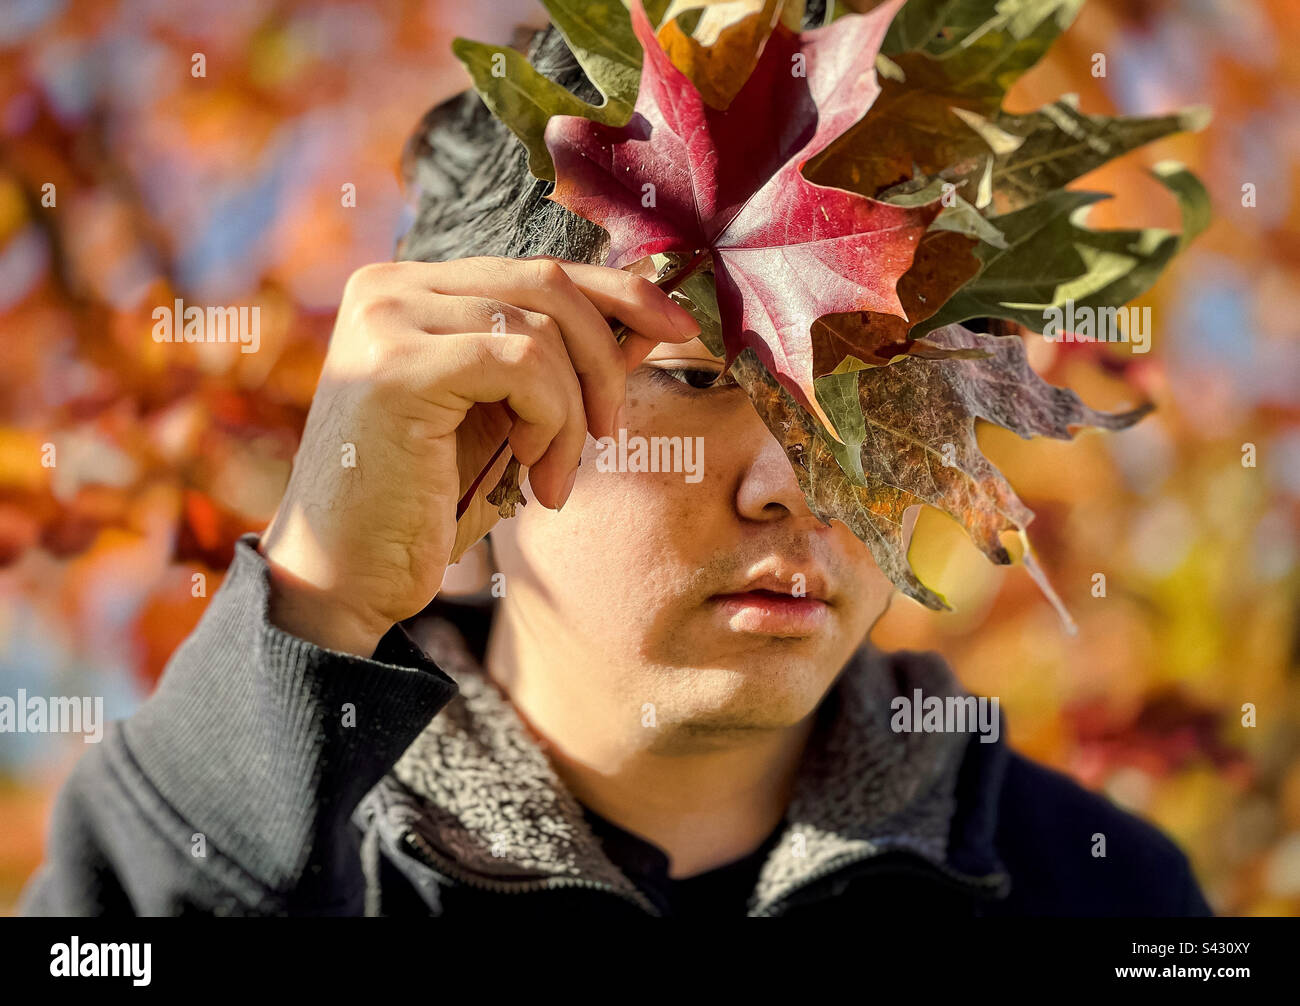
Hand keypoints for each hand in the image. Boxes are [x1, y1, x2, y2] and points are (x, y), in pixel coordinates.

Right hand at [257, 256, 699, 655]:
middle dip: (604, 361)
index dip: (618, 291)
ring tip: (553, 476)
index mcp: (411, 290)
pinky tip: (531, 471)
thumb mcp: (511, 421)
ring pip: (541, 329)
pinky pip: (522, 363)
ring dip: (573, 412)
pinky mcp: (396, 365)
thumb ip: (565, 365)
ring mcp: (385, 319)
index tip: (680, 326)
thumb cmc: (427, 505)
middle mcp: (389, 287)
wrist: (348, 579)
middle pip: (548, 285)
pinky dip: (551, 419)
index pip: (537, 269)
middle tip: (611, 433)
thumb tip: (651, 321)